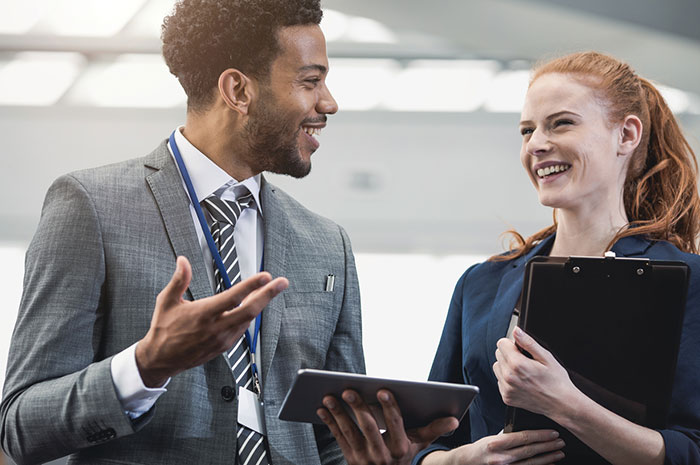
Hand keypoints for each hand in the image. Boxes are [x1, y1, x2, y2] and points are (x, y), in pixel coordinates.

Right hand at [135, 256, 288, 386]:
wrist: (161, 359)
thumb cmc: (163, 329)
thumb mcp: (167, 301)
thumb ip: (179, 280)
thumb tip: (183, 261)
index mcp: (203, 314)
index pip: (233, 297)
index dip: (251, 285)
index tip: (265, 276)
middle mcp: (216, 328)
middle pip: (250, 310)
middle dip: (268, 295)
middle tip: (281, 283)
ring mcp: (221, 339)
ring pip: (248, 320)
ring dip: (260, 305)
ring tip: (268, 291)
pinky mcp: (223, 347)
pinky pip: (242, 330)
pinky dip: (249, 317)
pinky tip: (251, 309)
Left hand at [317, 389, 457, 464]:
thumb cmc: (404, 455)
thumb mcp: (420, 444)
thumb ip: (434, 429)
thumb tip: (455, 419)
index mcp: (401, 447)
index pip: (395, 424)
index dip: (389, 406)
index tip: (382, 389)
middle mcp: (382, 455)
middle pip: (368, 428)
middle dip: (358, 407)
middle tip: (348, 389)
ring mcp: (364, 458)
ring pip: (349, 433)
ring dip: (338, 414)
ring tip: (328, 396)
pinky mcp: (350, 459)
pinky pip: (338, 438)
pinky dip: (329, 422)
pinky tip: (321, 408)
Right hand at [430, 430, 564, 464]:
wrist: (465, 464)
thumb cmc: (479, 450)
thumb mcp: (491, 438)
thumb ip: (508, 436)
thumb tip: (526, 431)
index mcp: (495, 443)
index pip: (523, 437)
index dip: (540, 435)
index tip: (553, 432)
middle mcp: (500, 457)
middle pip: (530, 451)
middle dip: (547, 446)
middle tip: (561, 441)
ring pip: (531, 463)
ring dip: (547, 458)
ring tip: (559, 453)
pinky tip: (549, 464)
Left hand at [493, 327, 577, 416]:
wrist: (561, 404)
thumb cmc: (557, 381)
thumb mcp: (546, 357)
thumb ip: (528, 342)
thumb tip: (516, 331)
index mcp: (518, 364)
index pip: (501, 343)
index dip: (512, 344)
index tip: (521, 349)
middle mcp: (509, 377)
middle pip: (498, 354)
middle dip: (510, 354)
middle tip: (526, 362)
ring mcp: (506, 389)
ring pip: (497, 367)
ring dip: (507, 366)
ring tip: (523, 372)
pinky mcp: (506, 397)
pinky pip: (499, 381)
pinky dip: (507, 379)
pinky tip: (521, 381)